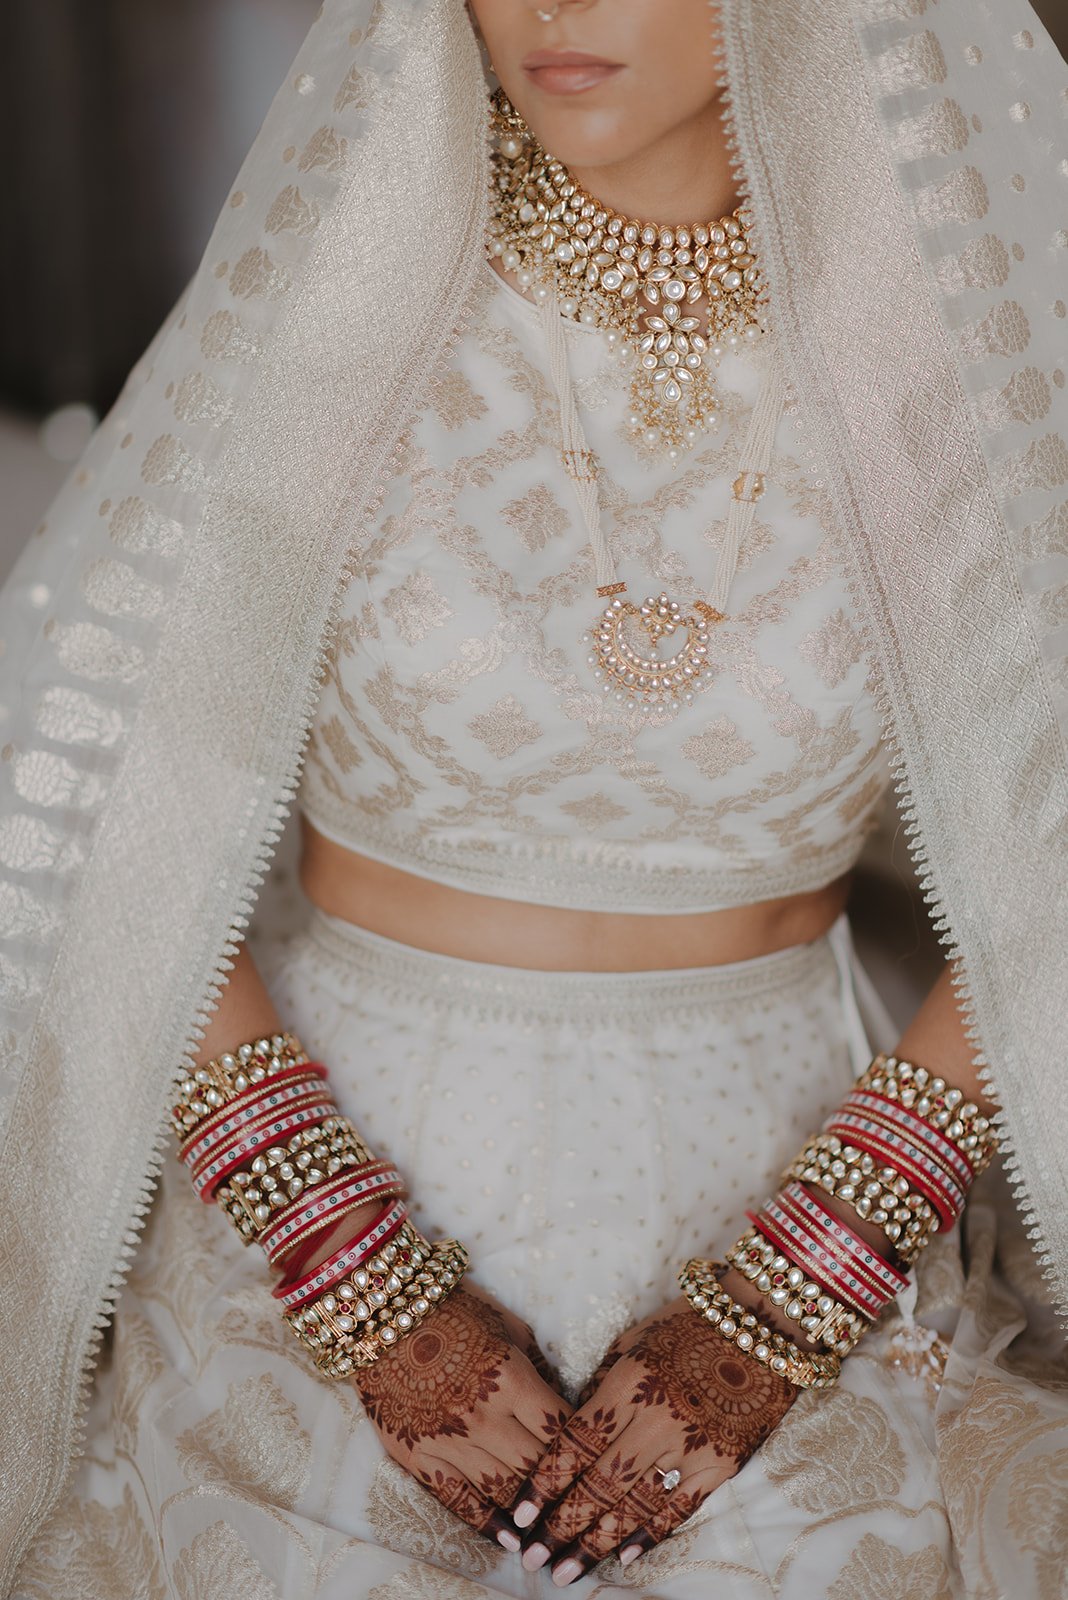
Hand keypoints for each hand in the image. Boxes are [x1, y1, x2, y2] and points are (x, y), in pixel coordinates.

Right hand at [351, 1282, 571, 1545]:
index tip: (597, 1462)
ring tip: (555, 1533)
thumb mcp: (507, 1325)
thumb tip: (562, 1403)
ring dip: (532, 1514)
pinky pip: (458, 1500)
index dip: (584, 1449)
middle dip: (565, 1489)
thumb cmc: (452, 1310)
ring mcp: (449, 1441)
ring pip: (503, 1490)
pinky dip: (487, 1524)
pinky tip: (511, 1540)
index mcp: (510, 1378)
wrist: (380, 1315)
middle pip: (537, 1467)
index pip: (561, 1429)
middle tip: (585, 1506)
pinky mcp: (419, 1456)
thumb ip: (537, 1366)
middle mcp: (482, 1416)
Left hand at [506, 1294, 795, 1584]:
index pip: (577, 1442)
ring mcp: (692, 1444)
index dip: (546, 1482)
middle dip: (563, 1524)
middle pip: (600, 1483)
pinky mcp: (721, 1463)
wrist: (759, 1326)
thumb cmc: (685, 1327)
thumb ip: (604, 1388)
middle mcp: (657, 1418)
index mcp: (629, 1382)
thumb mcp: (634, 1343)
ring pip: (635, 1504)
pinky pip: (679, 1508)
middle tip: (535, 1558)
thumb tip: (573, 1433)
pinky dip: (648, 1534)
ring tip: (568, 1569)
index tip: (520, 1514)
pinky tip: (622, 1554)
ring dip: (597, 1541)